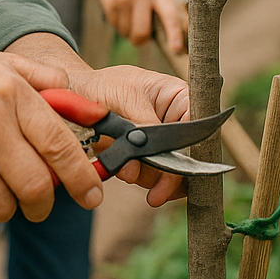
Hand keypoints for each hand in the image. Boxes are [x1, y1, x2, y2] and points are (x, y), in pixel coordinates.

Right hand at [0, 52, 103, 225]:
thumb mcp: (0, 66)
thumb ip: (47, 81)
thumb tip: (93, 111)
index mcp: (10, 91)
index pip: (60, 145)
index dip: (82, 177)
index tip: (92, 195)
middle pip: (38, 187)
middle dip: (43, 202)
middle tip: (37, 200)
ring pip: (7, 208)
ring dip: (6, 205)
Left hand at [68, 63, 189, 206]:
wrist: (80, 95)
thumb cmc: (106, 86)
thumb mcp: (127, 97)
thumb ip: (143, 126)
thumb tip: (149, 156)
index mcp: (181, 99)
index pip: (199, 132)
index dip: (193, 156)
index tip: (179, 173)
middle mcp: (179, 123)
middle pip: (190, 160)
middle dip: (168, 176)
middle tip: (155, 193)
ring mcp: (165, 144)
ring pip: (173, 175)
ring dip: (151, 179)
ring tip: (127, 169)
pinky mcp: (150, 159)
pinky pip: (156, 180)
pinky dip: (142, 181)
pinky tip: (126, 172)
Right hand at [89, 0, 185, 52]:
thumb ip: (165, 5)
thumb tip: (182, 34)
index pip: (169, 14)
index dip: (174, 33)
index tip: (176, 49)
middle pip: (143, 31)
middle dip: (140, 40)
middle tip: (140, 38)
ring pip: (128, 32)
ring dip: (128, 31)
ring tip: (128, 16)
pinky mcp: (111, 2)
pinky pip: (116, 26)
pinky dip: (119, 25)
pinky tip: (119, 12)